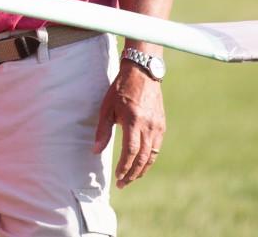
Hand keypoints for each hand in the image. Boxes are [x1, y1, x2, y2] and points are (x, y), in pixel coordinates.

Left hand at [93, 62, 165, 187]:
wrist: (142, 73)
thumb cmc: (121, 89)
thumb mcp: (107, 107)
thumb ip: (103, 130)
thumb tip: (95, 151)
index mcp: (133, 120)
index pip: (131, 151)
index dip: (124, 167)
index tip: (117, 177)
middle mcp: (148, 125)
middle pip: (143, 158)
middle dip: (133, 174)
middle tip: (123, 184)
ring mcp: (158, 126)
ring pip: (152, 155)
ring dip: (142, 169)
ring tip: (131, 177)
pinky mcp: (162, 125)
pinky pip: (157, 147)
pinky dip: (150, 159)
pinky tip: (141, 164)